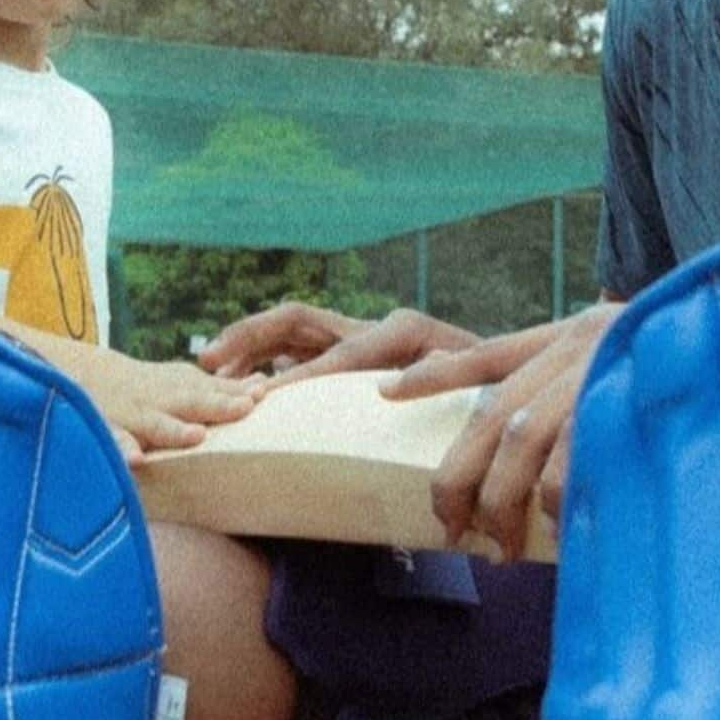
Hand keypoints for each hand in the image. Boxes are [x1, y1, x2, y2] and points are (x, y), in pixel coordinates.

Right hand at [67, 353, 262, 465]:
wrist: (81, 376)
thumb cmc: (147, 387)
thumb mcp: (182, 381)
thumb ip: (220, 388)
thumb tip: (263, 385)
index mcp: (181, 388)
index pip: (216, 390)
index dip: (239, 392)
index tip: (264, 393)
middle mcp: (160, 400)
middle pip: (194, 402)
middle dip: (219, 405)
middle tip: (247, 406)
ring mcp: (133, 416)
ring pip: (156, 424)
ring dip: (175, 430)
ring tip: (196, 436)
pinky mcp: (104, 431)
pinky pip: (113, 442)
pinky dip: (122, 450)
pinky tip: (135, 460)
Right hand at [198, 301, 479, 384]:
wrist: (509, 387)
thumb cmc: (493, 398)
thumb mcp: (475, 392)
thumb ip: (437, 388)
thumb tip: (396, 400)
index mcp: (405, 332)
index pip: (342, 352)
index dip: (304, 376)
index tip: (264, 399)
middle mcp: (378, 327)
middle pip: (302, 319)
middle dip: (253, 335)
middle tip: (211, 362)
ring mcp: (362, 338)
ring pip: (293, 329)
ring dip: (249, 342)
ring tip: (211, 366)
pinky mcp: (355, 355)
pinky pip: (300, 349)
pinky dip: (266, 359)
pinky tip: (240, 382)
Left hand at [380, 302, 623, 558]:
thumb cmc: (682, 370)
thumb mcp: (626, 356)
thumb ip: (577, 379)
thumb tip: (516, 410)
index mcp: (572, 336)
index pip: (491, 354)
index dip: (435, 376)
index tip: (386, 392)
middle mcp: (577, 348)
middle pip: (491, 412)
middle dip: (458, 477)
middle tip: (450, 528)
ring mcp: (597, 374)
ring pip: (519, 438)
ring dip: (499, 499)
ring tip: (501, 548)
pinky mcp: (624, 405)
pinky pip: (569, 462)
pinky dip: (553, 501)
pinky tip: (556, 533)